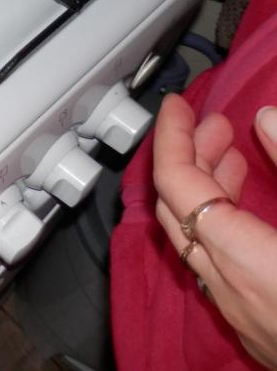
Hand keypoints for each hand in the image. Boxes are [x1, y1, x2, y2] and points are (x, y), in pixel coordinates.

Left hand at [152, 93, 276, 367]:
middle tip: (215, 125)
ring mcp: (242, 319)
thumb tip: (267, 119)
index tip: (177, 105)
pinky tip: (250, 216)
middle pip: (178, 211)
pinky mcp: (260, 334)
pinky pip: (217, 269)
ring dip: (205, 194)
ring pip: (197, 242)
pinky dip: (221, 229)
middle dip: (189, 158)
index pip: (176, 183)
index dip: (172, 136)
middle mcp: (232, 293)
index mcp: (247, 261)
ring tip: (234, 158)